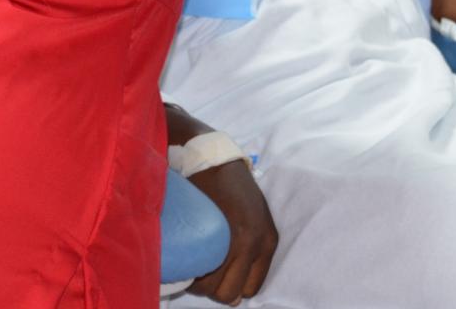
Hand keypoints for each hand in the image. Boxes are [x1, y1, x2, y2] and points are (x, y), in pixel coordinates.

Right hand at [186, 160, 278, 304]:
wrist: (213, 160)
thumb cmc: (231, 188)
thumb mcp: (252, 216)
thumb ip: (249, 249)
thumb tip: (234, 295)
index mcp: (268, 243)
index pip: (250, 288)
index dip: (230, 287)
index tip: (216, 276)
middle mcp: (257, 245)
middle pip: (231, 293)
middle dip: (213, 288)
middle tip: (200, 271)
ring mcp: (239, 239)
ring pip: (215, 287)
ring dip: (200, 282)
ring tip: (192, 264)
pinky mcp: (219, 233)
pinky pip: (203, 270)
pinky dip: (192, 272)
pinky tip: (187, 258)